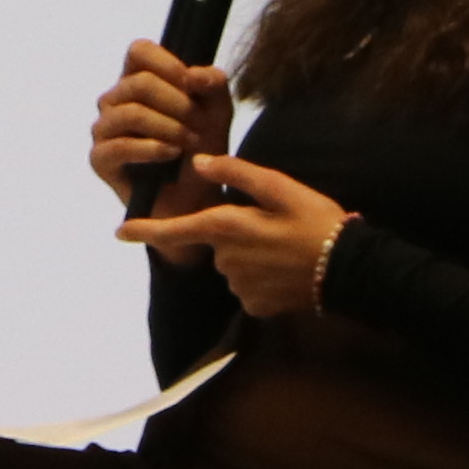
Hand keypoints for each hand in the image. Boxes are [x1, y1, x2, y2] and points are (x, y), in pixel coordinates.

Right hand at [92, 42, 234, 212]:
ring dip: (168, 127)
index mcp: (137, 80)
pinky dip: (152, 149)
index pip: (139, 50)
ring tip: (190, 141)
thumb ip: (212, 83)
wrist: (196, 198)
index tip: (192, 85)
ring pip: (131, 113)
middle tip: (200, 125)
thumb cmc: (203, 149)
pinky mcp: (99, 159)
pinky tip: (172, 154)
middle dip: (177, 104)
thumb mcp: (218, 110)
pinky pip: (121, 146)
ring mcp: (103, 129)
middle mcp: (114, 101)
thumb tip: (192, 75)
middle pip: (139, 83)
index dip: (167, 63)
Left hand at [119, 156, 350, 320]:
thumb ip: (234, 173)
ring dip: (249, 255)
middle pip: (215, 242)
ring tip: (284, 246)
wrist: (349, 269)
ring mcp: (240, 287)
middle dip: (233, 233)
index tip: (118, 231)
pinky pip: (247, 287)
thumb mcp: (280, 187)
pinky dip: (261, 277)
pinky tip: (285, 270)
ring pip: (232, 264)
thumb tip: (197, 162)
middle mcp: (227, 260)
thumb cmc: (316, 221)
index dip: (145, 229)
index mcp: (228, 227)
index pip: (176, 229)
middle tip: (273, 225)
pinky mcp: (255, 306)